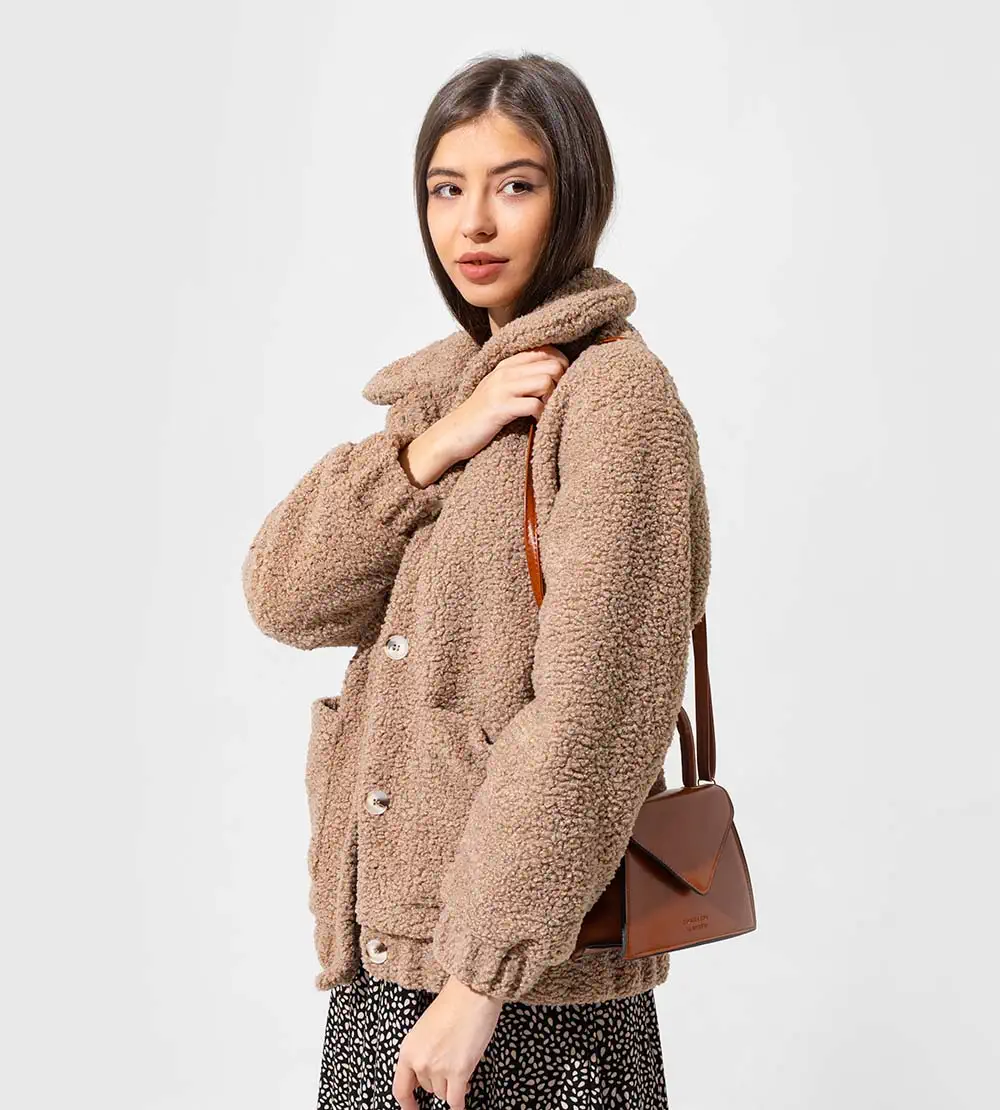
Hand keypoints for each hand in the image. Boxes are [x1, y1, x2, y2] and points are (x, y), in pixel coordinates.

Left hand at [391, 973, 502, 1108]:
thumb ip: (423, 1052)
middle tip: (450, 1063)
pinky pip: (456, 1101)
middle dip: (439, 1080)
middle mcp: (420, 1061)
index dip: (407, 1104)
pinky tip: (461, 1103)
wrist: (472, 991)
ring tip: (462, 1062)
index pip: (400, 1088)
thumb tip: (430, 1072)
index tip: (412, 1109)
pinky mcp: (459, 1071)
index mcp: (408, 1049)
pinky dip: (459, 1105)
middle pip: (427, 1089)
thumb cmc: (453, 1003)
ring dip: (453, 1084)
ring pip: (443, 1094)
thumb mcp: (426, 1028)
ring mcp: (439, 1068)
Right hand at [425, 343, 570, 472]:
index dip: (561, 366)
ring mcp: (502, 389)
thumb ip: (521, 376)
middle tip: (554, 400)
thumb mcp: (500, 388)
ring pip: (546, 382)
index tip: (558, 384)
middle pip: (552, 365)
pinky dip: (542, 415)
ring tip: (545, 411)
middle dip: (561, 383)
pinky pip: (534, 405)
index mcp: (507, 364)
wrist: (454, 433)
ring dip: (552, 399)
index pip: (547, 350)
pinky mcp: (500, 408)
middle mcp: (505, 371)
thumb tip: (554, 373)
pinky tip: (537, 422)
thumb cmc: (482, 414)